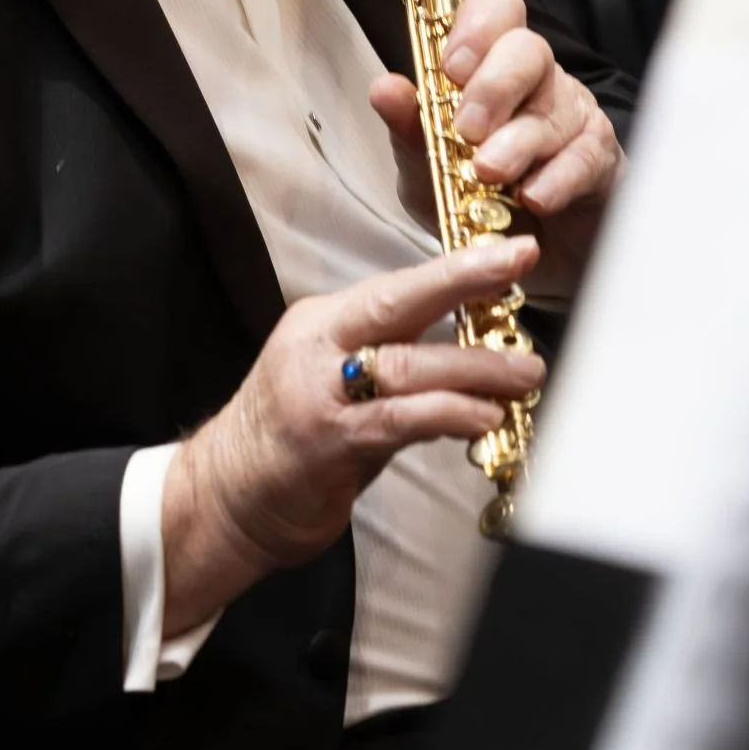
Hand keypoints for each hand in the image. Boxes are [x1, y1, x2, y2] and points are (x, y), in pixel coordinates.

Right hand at [161, 240, 545, 633]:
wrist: (224, 498)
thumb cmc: (293, 442)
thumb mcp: (339, 383)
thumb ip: (397, 365)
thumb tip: (474, 356)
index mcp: (323, 324)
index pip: (397, 286)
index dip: (457, 266)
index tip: (511, 251)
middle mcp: (317, 347)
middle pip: (398, 304)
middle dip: (465, 283)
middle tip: (522, 273)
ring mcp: (319, 394)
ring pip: (408, 365)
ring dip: (475, 367)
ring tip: (525, 371)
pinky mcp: (328, 442)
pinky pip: (399, 420)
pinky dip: (448, 413)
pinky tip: (483, 416)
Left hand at [369, 0, 622, 296]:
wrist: (516, 264)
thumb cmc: (473, 204)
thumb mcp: (428, 170)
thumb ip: (409, 130)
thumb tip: (385, 88)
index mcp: (492, 67)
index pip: (497, 10)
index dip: (477, 26)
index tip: (451, 67)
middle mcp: (537, 82)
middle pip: (528, 49)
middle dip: (494, 86)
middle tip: (467, 129)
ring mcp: (572, 117)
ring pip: (552, 109)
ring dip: (516, 142)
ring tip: (488, 173)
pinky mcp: (599, 160)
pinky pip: (583, 158)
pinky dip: (554, 179)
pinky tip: (533, 198)